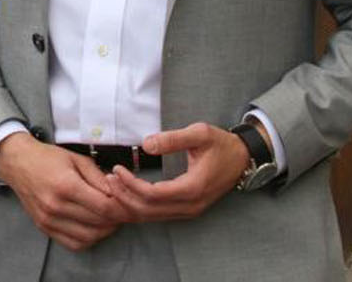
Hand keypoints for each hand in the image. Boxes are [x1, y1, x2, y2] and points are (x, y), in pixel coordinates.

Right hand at [0, 131, 130, 250]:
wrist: (18, 162)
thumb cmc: (48, 157)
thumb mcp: (77, 159)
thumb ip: (99, 177)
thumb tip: (118, 192)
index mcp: (66, 185)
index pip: (104, 207)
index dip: (121, 208)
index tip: (127, 203)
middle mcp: (56, 206)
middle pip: (99, 223)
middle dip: (116, 218)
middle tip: (121, 210)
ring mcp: (49, 219)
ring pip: (88, 237)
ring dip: (104, 231)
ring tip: (108, 218)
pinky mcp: (44, 227)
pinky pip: (73, 243)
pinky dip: (88, 239)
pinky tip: (92, 227)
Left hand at [104, 123, 249, 221]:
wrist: (243, 159)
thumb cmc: (222, 144)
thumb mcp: (200, 133)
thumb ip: (173, 139)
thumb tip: (146, 144)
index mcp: (193, 188)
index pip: (153, 194)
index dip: (131, 184)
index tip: (116, 169)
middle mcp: (191, 205)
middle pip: (148, 210)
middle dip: (124, 196)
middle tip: (108, 178)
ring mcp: (189, 210)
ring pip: (151, 217)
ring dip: (129, 204)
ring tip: (112, 186)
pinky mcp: (187, 209)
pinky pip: (158, 215)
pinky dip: (139, 208)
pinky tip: (126, 195)